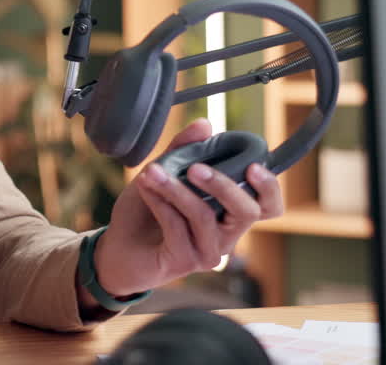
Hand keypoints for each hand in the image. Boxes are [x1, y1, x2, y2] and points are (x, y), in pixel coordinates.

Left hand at [90, 119, 283, 296]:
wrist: (116, 247)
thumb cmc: (145, 211)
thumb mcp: (164, 173)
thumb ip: (183, 150)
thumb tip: (205, 124)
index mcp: (230, 213)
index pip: (268, 206)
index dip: (269, 188)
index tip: (253, 165)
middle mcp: (227, 235)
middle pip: (247, 212)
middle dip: (222, 185)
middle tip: (195, 167)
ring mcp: (208, 252)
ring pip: (204, 216)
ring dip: (176, 190)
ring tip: (151, 172)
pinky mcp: (185, 262)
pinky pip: (177, 227)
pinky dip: (159, 203)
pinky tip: (144, 187)